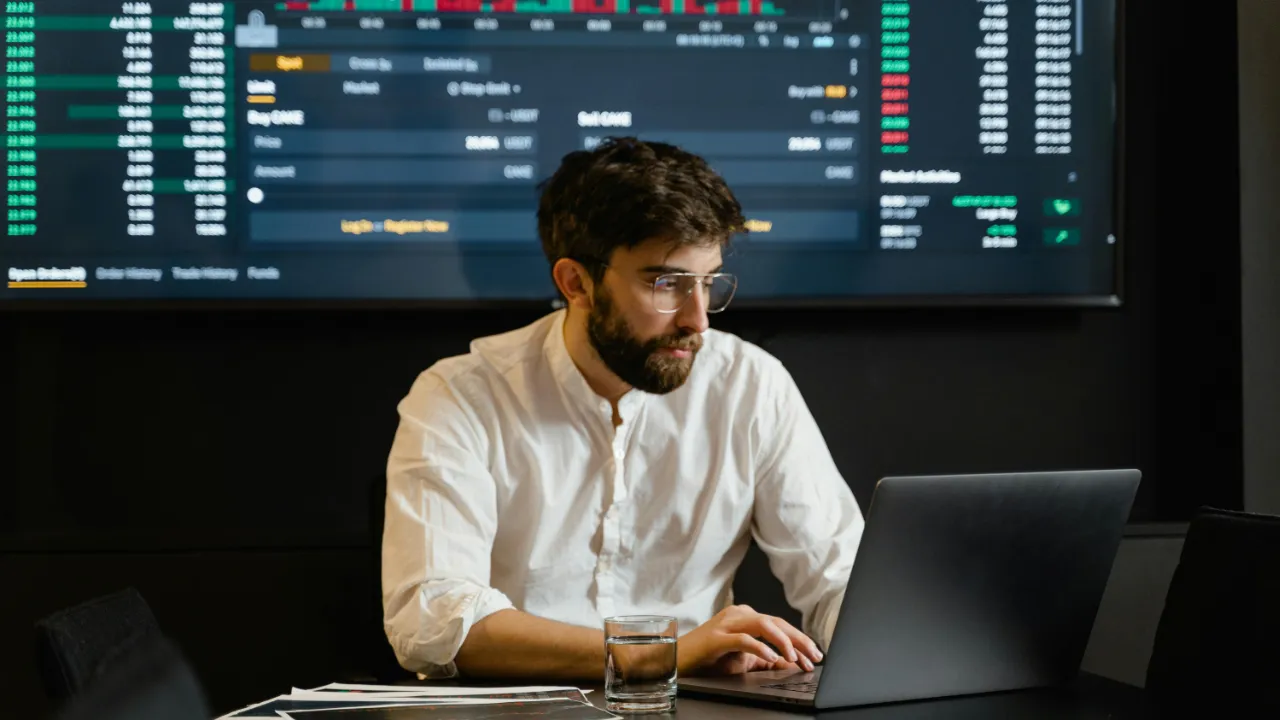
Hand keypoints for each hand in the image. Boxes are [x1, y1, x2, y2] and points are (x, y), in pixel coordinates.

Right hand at [677, 604, 823, 676]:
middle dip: (799, 640)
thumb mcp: (742, 660)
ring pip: (762, 624)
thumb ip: (765, 659)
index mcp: (745, 617)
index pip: (780, 625)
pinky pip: (742, 639)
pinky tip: (771, 657)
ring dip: (783, 641)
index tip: (814, 656)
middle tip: (814, 656)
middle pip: (776, 622)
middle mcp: (738, 615)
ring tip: (795, 657)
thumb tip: (791, 664)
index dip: (800, 640)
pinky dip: (760, 647)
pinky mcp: (716, 638)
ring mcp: (726, 624)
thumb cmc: (708, 659)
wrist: (676, 660)